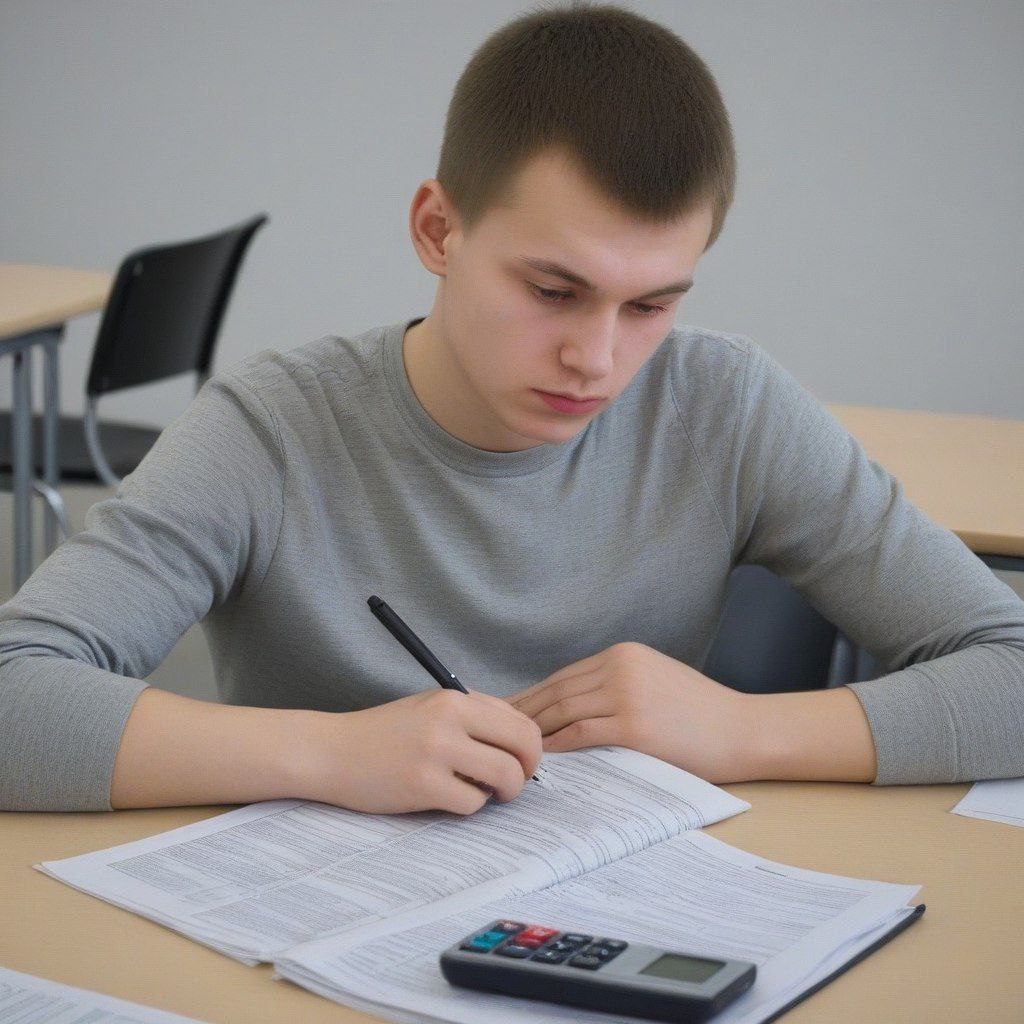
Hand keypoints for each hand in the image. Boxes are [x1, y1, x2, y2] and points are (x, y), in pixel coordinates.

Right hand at [297, 689, 542, 814]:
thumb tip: (520, 741)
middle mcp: (449, 719)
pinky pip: (472, 803)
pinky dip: (469, 806)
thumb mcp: (430, 708)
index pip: (520, 721)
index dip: (531, 748)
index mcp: (455, 698)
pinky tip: (450, 798)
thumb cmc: (384, 733)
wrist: (331, 750)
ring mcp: (436, 751)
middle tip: (512, 783)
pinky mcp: (422, 784)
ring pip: (505, 775)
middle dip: (527, 770)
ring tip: (485, 793)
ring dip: (504, 792)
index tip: (520, 762)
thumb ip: (473, 716)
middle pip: (524, 745)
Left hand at [506, 642, 756, 783]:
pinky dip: (558, 743)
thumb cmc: (700, 713)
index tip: (508, 709)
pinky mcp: (634, 724)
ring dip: (535, 729)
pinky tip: (544, 755)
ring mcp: (627, 694)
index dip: (531, 695)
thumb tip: (570, 705)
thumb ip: (615, 685)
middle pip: (556, 690)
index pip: (563, 676)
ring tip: (514, 746)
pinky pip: (582, 732)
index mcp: (623, 655)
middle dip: (524, 711)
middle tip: (497, 730)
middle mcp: (621, 667)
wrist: (742, 729)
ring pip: (563, 709)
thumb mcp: (654, 680)